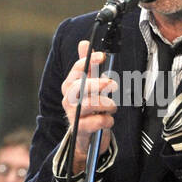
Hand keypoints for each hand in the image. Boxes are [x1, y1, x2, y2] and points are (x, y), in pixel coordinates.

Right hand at [60, 40, 118, 173]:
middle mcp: (68, 99)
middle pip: (78, 88)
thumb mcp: (90, 86)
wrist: (86, 138)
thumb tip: (84, 43)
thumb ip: (87, 66)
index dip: (87, 62)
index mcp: (70, 86)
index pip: (76, 71)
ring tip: (113, 107)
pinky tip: (109, 120)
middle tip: (111, 83)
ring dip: (105, 104)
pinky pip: (93, 123)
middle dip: (96, 84)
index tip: (101, 56)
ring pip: (87, 105)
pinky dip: (105, 120)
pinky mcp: (80, 130)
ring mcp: (73, 115)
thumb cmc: (90, 108)